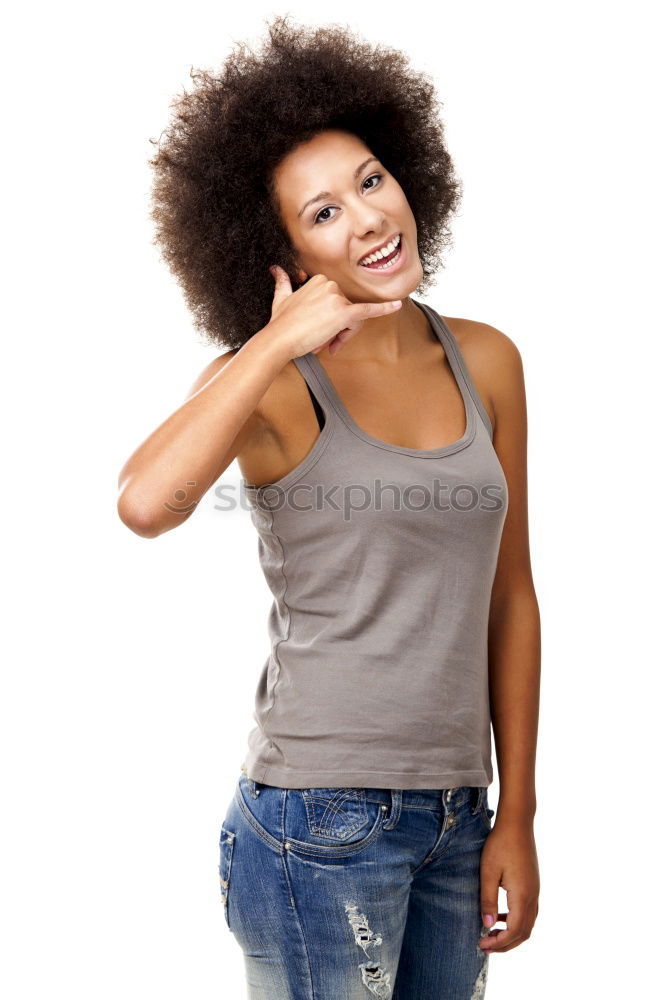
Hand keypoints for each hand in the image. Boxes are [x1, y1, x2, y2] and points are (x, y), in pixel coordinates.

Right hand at [266, 265, 402, 359]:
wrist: (278, 338)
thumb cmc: (280, 323)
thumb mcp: (281, 298)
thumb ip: (281, 282)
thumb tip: (275, 269)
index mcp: (320, 280)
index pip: (340, 302)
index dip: (334, 322)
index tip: (321, 332)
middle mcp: (330, 284)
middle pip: (349, 311)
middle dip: (340, 330)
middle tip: (324, 342)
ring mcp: (337, 298)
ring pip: (353, 320)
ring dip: (342, 335)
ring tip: (324, 342)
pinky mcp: (343, 313)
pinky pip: (368, 311)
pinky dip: (384, 309)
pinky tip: (397, 306)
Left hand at [478, 818, 539, 953]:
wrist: (518, 824)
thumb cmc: (500, 844)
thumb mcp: (488, 871)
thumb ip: (488, 900)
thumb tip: (488, 926)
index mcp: (522, 895)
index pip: (514, 931)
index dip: (498, 943)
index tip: (481, 944)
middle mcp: (533, 896)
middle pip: (523, 933)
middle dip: (505, 944)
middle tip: (485, 946)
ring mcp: (535, 891)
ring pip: (528, 924)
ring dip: (511, 934)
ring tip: (491, 935)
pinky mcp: (533, 885)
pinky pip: (528, 912)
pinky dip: (516, 921)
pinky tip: (500, 916)